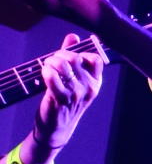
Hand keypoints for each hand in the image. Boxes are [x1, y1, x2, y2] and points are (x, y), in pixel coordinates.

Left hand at [27, 35, 105, 163]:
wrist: (58, 127)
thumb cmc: (65, 100)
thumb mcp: (75, 80)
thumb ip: (74, 57)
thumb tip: (73, 36)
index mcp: (96, 82)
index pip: (95, 59)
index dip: (80, 52)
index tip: (69, 56)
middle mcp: (89, 87)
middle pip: (75, 58)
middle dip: (60, 54)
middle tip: (52, 60)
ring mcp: (76, 94)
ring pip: (63, 65)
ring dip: (51, 62)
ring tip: (47, 65)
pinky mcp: (61, 99)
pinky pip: (53, 78)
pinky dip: (46, 71)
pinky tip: (44, 72)